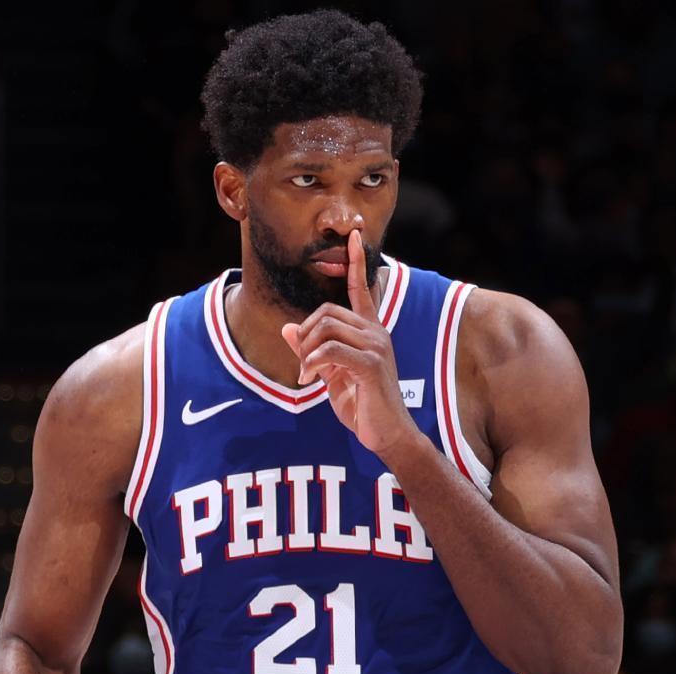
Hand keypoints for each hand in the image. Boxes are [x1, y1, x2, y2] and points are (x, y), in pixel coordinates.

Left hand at [280, 229, 419, 458]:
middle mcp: (376, 333)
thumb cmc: (363, 406)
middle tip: (303, 365)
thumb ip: (312, 350)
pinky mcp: (370, 364)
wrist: (388, 435)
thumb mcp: (332, 376)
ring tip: (306, 375)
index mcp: (370, 332)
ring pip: (326, 327)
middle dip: (305, 335)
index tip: (353, 237)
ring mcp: (376, 347)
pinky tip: (309, 380)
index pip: (362, 290)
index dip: (356, 263)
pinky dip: (312, 363)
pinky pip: (331, 350)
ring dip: (306, 351)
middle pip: (327, 311)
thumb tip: (288, 328)